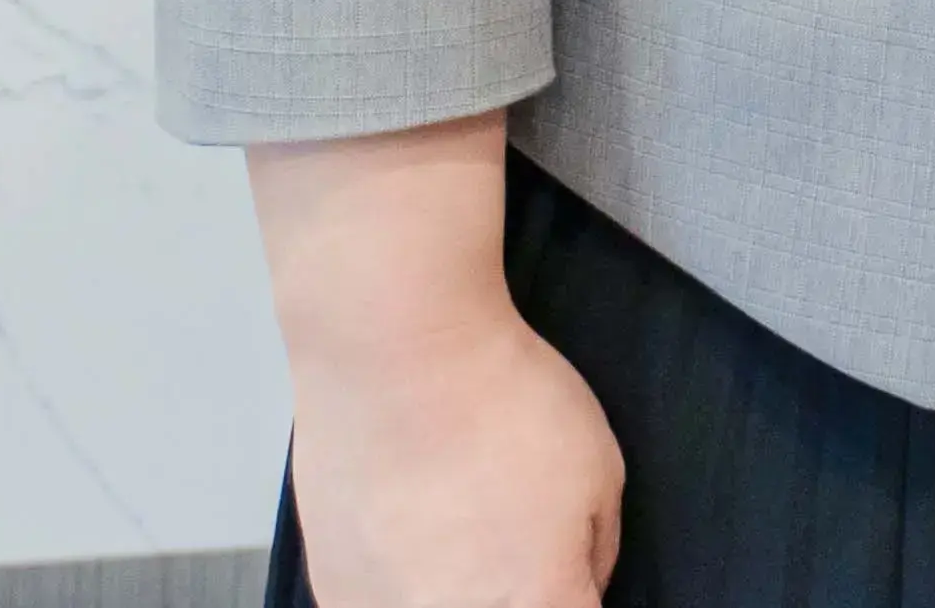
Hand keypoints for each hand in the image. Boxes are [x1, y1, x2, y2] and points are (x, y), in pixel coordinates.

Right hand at [253, 118, 617, 606]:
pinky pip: (382, 604)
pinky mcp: (334, 591)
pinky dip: (401, 583)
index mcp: (537, 602)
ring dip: (455, 584)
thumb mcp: (600, 472)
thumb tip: (582, 583)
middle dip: (516, 586)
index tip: (566, 575)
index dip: (573, 594)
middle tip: (512, 537)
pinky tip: (413, 531)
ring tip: (458, 523)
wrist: (394, 352)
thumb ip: (595, 551)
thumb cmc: (496, 398)